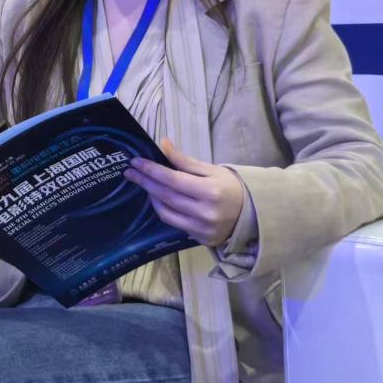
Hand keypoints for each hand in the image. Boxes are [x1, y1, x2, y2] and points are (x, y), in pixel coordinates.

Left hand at [125, 138, 244, 247]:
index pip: (172, 179)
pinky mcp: (199, 239)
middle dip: (145, 182)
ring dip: (151, 196)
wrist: (252, 214)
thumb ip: (184, 160)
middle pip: (166, 195)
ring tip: (144, 183)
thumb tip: (162, 143)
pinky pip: (173, 223)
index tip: (135, 162)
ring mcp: (202, 228)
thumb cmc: (231, 187)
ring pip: (165, 212)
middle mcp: (205, 212)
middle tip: (130, 171)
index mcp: (210, 191)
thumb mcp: (212, 169)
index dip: (151, 170)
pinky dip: (162, 209)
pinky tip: (157, 198)